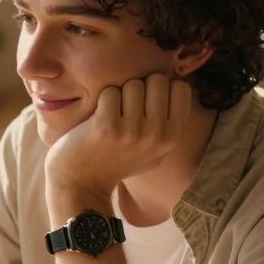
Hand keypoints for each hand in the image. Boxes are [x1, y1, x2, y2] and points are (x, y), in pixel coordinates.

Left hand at [44, 73, 192, 198]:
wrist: (83, 183)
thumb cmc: (117, 162)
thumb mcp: (155, 151)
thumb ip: (170, 123)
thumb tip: (177, 83)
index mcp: (173, 137)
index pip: (181, 88)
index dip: (161, 88)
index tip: (147, 102)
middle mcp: (157, 134)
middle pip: (157, 80)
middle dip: (140, 88)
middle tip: (126, 108)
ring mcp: (133, 131)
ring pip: (133, 84)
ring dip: (119, 94)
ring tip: (112, 115)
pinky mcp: (107, 126)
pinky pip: (110, 92)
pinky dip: (101, 101)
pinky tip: (98, 119)